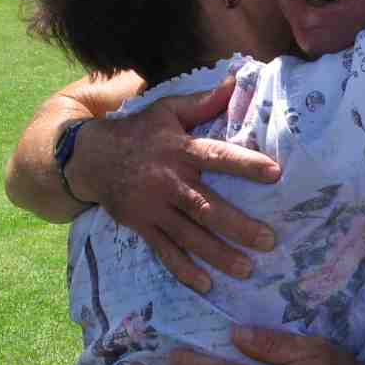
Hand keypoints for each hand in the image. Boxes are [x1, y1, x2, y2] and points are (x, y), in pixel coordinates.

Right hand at [65, 78, 280, 291]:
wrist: (90, 158)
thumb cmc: (138, 132)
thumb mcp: (167, 110)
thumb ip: (203, 102)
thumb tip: (238, 80)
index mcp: (179, 149)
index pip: (217, 157)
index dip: (245, 165)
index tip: (275, 173)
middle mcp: (168, 181)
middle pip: (207, 206)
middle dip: (238, 226)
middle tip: (269, 240)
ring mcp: (154, 207)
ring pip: (190, 235)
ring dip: (218, 254)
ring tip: (247, 268)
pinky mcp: (142, 226)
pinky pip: (165, 251)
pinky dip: (184, 270)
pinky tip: (207, 284)